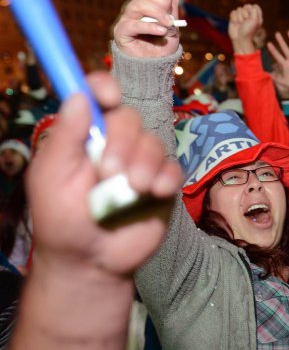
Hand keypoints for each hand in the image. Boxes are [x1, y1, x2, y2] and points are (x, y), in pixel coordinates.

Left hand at [27, 71, 182, 275]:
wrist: (91, 262)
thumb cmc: (62, 220)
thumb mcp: (52, 178)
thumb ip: (65, 137)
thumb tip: (77, 96)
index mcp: (84, 136)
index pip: (96, 97)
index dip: (104, 88)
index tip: (108, 98)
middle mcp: (114, 143)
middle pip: (129, 118)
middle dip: (123, 142)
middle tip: (110, 172)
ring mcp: (141, 163)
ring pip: (154, 142)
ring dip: (143, 164)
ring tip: (133, 190)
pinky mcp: (162, 184)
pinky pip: (174, 168)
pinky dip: (166, 177)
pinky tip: (155, 192)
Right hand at [113, 0, 180, 57]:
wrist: (155, 66)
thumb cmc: (162, 45)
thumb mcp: (172, 22)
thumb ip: (172, 2)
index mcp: (146, 2)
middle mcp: (134, 7)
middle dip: (162, 1)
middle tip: (170, 17)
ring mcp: (127, 18)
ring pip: (139, 5)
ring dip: (158, 14)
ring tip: (167, 25)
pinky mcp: (122, 31)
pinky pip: (134, 24)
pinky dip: (150, 27)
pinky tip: (161, 31)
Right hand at [228, 4, 262, 54]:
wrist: (239, 39)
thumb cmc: (248, 31)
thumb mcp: (255, 21)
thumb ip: (254, 11)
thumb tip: (248, 6)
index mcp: (256, 15)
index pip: (255, 6)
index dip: (252, 10)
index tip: (252, 18)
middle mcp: (249, 15)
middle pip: (246, 6)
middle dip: (245, 14)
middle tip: (245, 22)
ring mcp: (241, 16)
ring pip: (239, 9)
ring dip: (239, 18)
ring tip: (240, 24)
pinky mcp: (234, 17)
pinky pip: (233, 12)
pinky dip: (234, 18)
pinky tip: (235, 24)